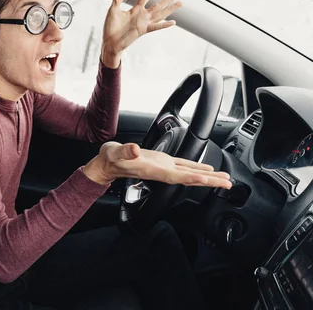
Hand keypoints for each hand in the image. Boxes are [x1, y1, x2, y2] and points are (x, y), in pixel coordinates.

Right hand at [83, 142, 232, 188]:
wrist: (106, 163)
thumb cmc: (110, 159)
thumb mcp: (115, 153)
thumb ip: (125, 151)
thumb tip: (135, 150)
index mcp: (153, 170)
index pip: (176, 176)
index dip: (192, 178)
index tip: (207, 180)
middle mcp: (161, 172)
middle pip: (189, 179)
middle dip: (209, 182)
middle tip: (228, 184)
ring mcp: (163, 168)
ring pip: (190, 174)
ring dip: (207, 177)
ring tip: (224, 179)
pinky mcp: (163, 162)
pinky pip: (184, 166)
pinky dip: (196, 167)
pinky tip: (206, 169)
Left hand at [101, 0, 181, 67]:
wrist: (109, 42)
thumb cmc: (111, 28)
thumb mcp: (113, 10)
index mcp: (135, 10)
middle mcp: (142, 16)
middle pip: (158, 4)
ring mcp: (144, 23)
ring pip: (160, 14)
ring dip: (170, 9)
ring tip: (180, 3)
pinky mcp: (143, 31)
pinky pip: (155, 27)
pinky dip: (164, 25)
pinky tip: (173, 22)